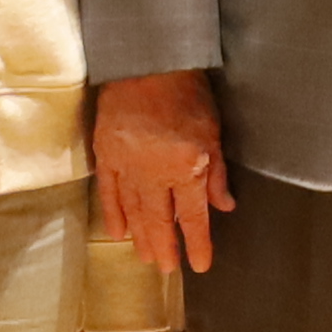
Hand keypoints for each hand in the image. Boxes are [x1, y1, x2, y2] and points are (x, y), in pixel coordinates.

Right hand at [95, 71, 231, 280]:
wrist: (146, 61)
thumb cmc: (186, 92)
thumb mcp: (213, 131)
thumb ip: (216, 173)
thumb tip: (224, 206)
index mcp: (186, 166)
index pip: (194, 216)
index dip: (197, 243)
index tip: (199, 265)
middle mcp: (155, 172)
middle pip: (161, 220)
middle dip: (166, 247)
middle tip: (167, 270)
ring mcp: (127, 165)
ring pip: (135, 211)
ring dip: (141, 237)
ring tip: (147, 258)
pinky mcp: (106, 154)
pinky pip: (109, 193)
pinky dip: (114, 214)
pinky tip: (118, 233)